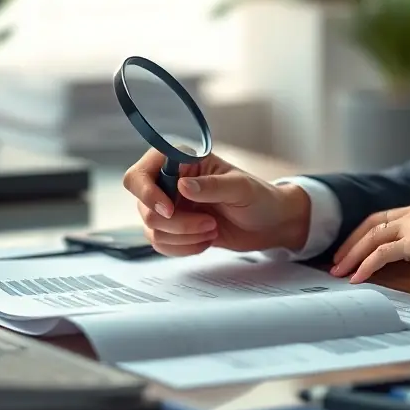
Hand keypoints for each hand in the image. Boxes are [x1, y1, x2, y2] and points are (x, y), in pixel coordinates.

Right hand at [123, 148, 309, 256]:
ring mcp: (170, 207)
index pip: (140, 174)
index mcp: (181, 161)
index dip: (147, 193)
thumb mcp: (241, 188)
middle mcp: (169, 182)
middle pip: (145, 208)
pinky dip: (183, 248)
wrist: (269, 224)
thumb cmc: (259, 197)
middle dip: (177, 223)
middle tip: (209, 223)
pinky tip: (205, 241)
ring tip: (212, 229)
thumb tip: (182, 185)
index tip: (170, 209)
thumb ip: (212, 186)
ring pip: (152, 229)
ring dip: (183, 237)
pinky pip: (161, 244)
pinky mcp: (175, 229)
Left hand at [330, 197, 409, 287]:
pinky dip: (365, 266)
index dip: (366, 232)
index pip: (386, 216)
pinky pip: (381, 254)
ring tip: (340, 271)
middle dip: (352, 242)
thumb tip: (403, 255)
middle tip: (337, 260)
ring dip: (353, 255)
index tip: (353, 247)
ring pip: (373, 237)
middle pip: (373, 223)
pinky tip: (357, 277)